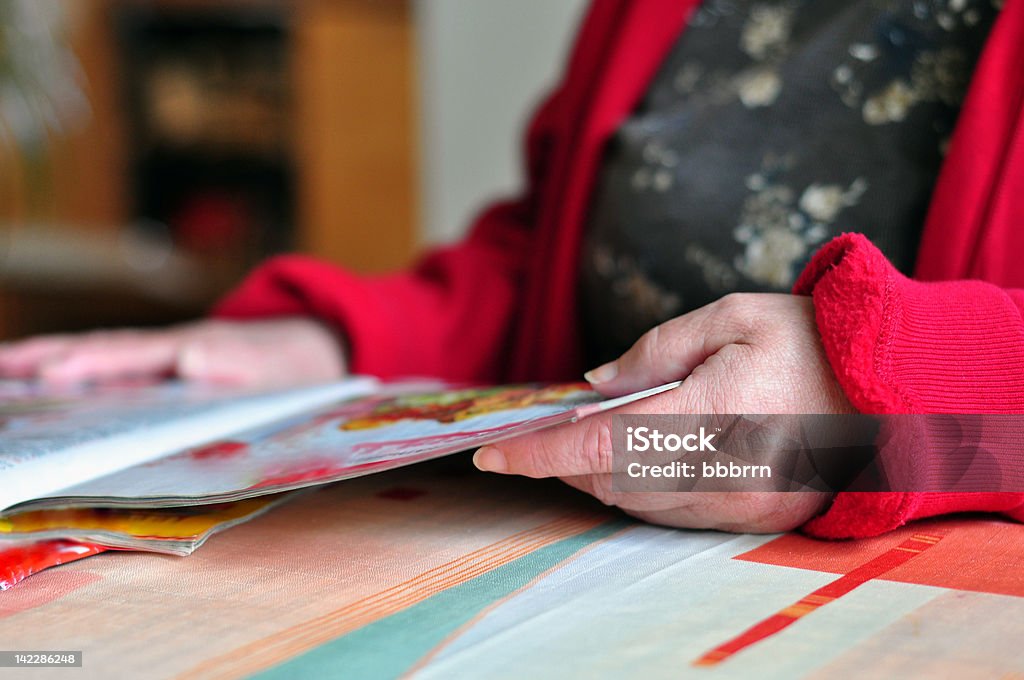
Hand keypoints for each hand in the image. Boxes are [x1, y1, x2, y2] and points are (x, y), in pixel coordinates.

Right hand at [0, 318, 346, 387]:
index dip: (91, 363)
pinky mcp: (165, 370)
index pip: (130, 355)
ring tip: (0, 371)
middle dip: (44, 358)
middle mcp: (168, 348)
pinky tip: (48, 381)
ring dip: (48, 362)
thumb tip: (189, 358)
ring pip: (98, 356)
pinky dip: (75, 369)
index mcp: (188, 348)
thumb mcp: (272, 363)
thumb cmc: (291, 362)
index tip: (47, 373)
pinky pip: (112, 369)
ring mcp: (164, 358)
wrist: (315, 349)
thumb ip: (236, 360)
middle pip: (97, 349)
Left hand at [473, 293, 854, 532]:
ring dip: (596, 474)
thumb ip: (656, 349)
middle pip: (609, 480)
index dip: (538, 452)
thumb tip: (597, 382)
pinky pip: (672, 511)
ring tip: (581, 439)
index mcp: (712, 413)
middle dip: (563, 459)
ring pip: (635, 502)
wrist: (895, 393)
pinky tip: (633, 456)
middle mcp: (721, 472)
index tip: (492, 454)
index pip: (599, 444)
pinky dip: (637, 487)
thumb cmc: (814, 343)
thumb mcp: (732, 317)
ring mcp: (738, 504)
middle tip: (538, 432)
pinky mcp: (752, 518)